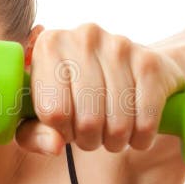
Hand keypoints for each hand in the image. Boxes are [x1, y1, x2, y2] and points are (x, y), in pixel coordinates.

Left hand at [15, 23, 184, 154]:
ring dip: (115, 140)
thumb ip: (34, 133)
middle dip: (89, 140)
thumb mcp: (42, 112)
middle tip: (90, 135)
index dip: (61, 131)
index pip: (53, 112)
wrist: (127, 64)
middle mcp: (84, 37)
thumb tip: (55, 145)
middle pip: (87, 120)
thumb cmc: (75, 92)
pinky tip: (135, 131)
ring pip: (118, 124)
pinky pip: (147, 120)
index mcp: (49, 45)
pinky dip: (141, 138)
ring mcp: (119, 46)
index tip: (66, 127)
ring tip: (111, 133)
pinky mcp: (149, 61)